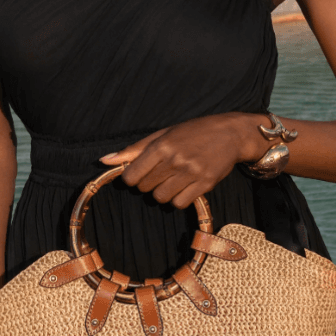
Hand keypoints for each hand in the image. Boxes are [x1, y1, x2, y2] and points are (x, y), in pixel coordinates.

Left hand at [99, 113, 265, 208]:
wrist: (230, 134)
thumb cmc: (193, 132)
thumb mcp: (163, 134)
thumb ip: (134, 150)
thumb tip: (105, 161)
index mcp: (162, 146)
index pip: (132, 175)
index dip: (132, 178)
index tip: (139, 174)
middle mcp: (175, 160)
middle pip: (145, 188)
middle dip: (148, 184)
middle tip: (160, 174)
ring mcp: (191, 173)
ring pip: (161, 198)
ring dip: (163, 192)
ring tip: (173, 180)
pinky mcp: (205, 185)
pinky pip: (179, 203)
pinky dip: (178, 199)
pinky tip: (184, 187)